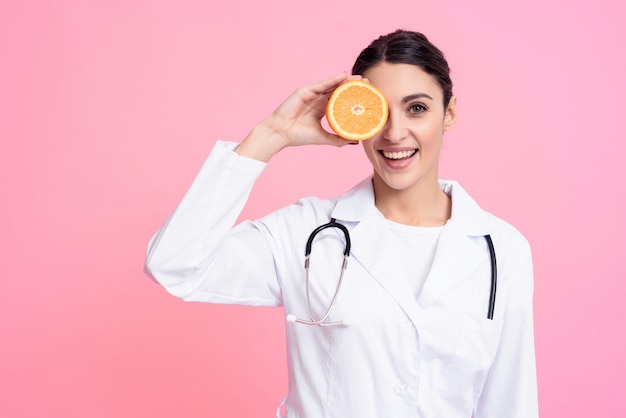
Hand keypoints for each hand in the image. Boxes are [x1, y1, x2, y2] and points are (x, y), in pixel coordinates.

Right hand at [236, 72, 362, 161]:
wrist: (281, 133)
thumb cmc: (298, 136)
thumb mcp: (322, 137)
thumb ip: (337, 139)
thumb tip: (355, 141)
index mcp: (321, 110)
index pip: (340, 101)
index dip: (352, 98)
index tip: (367, 97)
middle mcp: (317, 100)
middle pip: (338, 91)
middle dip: (353, 87)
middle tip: (368, 84)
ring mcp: (312, 94)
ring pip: (332, 85)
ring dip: (347, 81)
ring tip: (360, 79)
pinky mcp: (306, 90)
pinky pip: (322, 84)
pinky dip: (333, 79)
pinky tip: (344, 76)